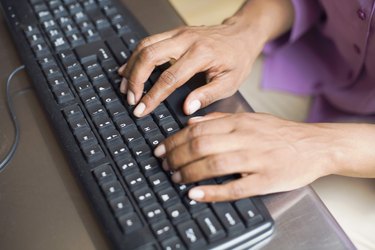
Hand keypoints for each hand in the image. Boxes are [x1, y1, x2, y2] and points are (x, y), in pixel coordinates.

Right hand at [118, 22, 264, 116]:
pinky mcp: (174, 33)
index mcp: (201, 54)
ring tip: (125, 87)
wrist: (241, 35)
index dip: (152, 96)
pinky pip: (148, 42)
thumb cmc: (236, 59)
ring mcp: (178, 33)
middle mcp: (186, 40)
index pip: (169, 78)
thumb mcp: (230, 82)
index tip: (141, 110)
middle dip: (135, 79)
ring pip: (144, 46)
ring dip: (131, 67)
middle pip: (149, 56)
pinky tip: (129, 69)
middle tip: (131, 98)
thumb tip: (187, 108)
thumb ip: (208, 95)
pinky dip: (136, 56)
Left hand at [153, 112, 353, 201]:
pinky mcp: (266, 180)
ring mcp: (256, 159)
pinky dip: (212, 191)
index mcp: (239, 123)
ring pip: (214, 164)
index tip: (161, 149)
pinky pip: (235, 187)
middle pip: (201, 145)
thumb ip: (219, 119)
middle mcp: (245, 138)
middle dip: (176, 156)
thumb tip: (190, 121)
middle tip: (164, 165)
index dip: (174, 140)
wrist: (316, 145)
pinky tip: (195, 194)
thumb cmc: (280, 133)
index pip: (197, 129)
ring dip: (189, 173)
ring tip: (176, 178)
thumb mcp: (250, 118)